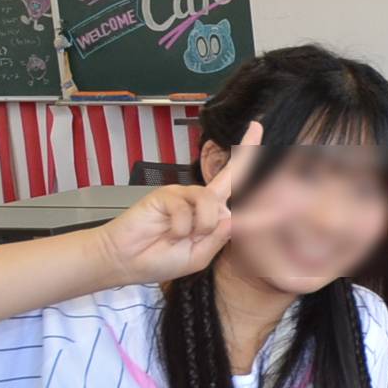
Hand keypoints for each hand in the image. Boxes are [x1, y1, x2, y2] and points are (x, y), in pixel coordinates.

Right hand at [93, 122, 263, 285]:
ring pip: (210, 203)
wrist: (125, 261)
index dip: (252, 180)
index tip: (261, 149)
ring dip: (199, 226)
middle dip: (248, 151)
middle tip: (258, 126)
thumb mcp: (198, 256)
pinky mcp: (168, 193)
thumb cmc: (159, 259)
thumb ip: (218, 238)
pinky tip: (168, 232)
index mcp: (213, 215)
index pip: (237, 195)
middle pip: (232, 175)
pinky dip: (180, 227)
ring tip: (179, 237)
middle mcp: (202, 201)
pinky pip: (186, 208)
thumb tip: (234, 214)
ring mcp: (185, 195)